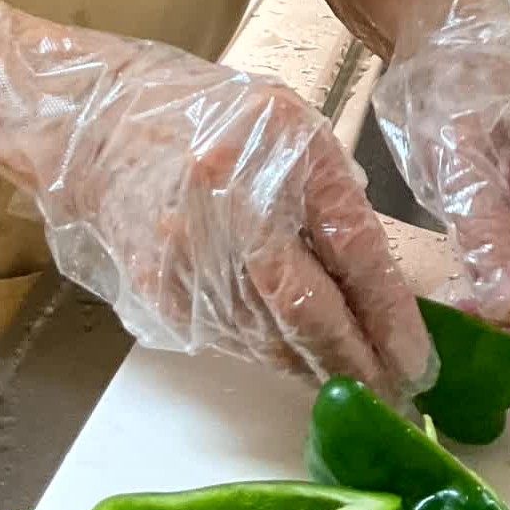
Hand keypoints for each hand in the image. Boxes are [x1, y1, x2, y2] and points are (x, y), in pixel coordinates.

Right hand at [24, 36, 431, 397]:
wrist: (89, 123)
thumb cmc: (201, 113)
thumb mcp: (287, 122)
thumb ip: (332, 190)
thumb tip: (379, 278)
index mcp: (281, 151)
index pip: (353, 252)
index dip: (392, 316)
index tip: (419, 361)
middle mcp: (233, 208)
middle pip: (310, 313)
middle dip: (359, 363)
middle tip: (397, 395)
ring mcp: (188, 257)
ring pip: (269, 339)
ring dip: (313, 366)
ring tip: (352, 380)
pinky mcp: (158, 293)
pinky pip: (227, 337)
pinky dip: (265, 350)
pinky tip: (288, 353)